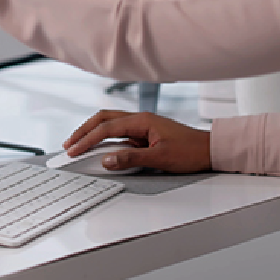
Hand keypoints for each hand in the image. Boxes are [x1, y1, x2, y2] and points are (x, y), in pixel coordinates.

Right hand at [61, 110, 211, 173]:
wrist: (210, 150)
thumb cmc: (191, 151)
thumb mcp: (160, 158)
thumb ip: (131, 158)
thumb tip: (106, 160)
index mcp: (142, 120)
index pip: (106, 128)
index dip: (87, 139)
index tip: (74, 151)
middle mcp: (140, 119)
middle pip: (103, 119)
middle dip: (83, 131)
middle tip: (69, 145)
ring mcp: (142, 126)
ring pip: (110, 124)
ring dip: (92, 133)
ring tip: (78, 144)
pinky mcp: (145, 135)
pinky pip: (119, 134)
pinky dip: (105, 139)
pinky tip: (100, 149)